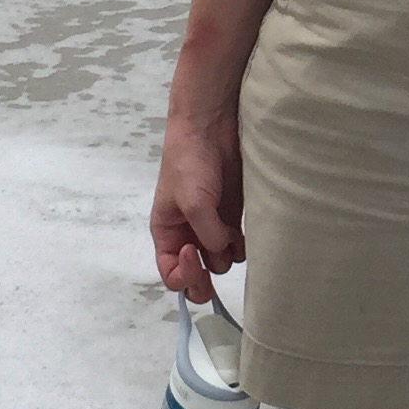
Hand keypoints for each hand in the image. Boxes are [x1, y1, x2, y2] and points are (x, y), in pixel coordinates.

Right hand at [151, 113, 243, 302]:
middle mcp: (187, 235)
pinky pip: (237, 246)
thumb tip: (223, 253)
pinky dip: (241, 247)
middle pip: (196, 275)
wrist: (211, 128)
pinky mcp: (231, 216)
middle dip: (204, 279)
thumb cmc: (190, 164)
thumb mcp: (192, 203)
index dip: (182, 274)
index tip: (193, 255)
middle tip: (214, 269)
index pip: (170, 273)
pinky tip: (241, 234)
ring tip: (230, 237)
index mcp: (166, 233)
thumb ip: (207, 236)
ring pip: (220, 262)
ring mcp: (211, 226)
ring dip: (226, 258)